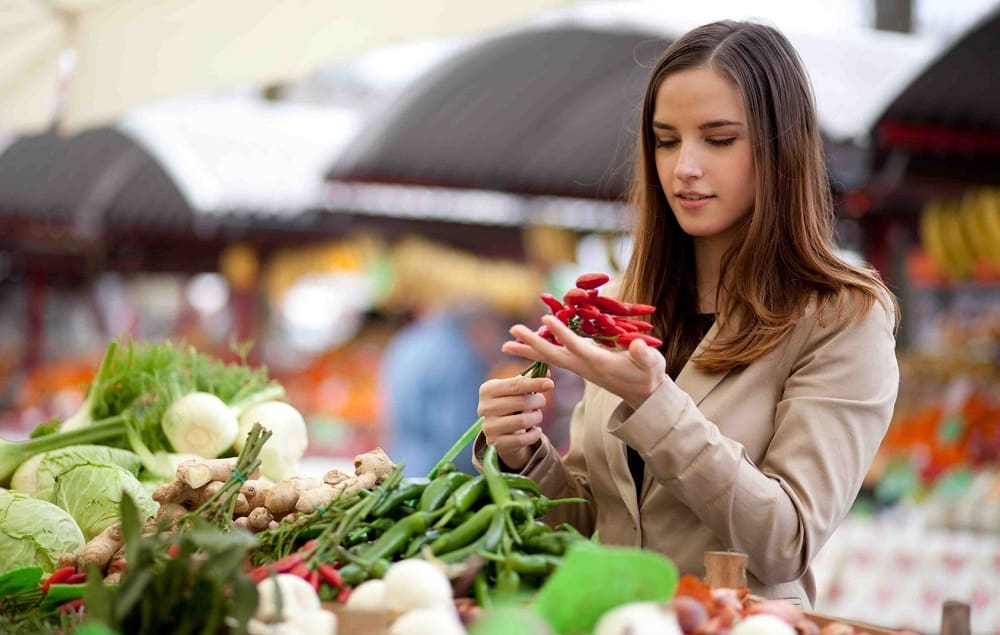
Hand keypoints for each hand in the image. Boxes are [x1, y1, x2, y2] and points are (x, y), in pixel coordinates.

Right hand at [478, 374, 553, 470]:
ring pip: (523, 421)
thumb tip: (547, 370)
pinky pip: (522, 439)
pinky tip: (536, 430)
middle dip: (537, 401)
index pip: (515, 385)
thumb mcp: (516, 390)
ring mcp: (489, 427)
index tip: (550, 383)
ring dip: (537, 417)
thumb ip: (529, 379)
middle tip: (542, 401)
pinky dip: (534, 434)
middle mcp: (484, 408)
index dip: (534, 383)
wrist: (500, 431)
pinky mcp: (496, 443)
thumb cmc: (510, 404)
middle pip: (520, 402)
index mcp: (487, 390)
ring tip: (537, 415)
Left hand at [503, 314, 666, 409]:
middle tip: (512, 331)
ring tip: (507, 341)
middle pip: (554, 355)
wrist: (644, 394)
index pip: (577, 347)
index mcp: (600, 364)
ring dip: (529, 349)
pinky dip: (540, 351)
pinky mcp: (580, 366)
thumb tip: (637, 346)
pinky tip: (527, 345)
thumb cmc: (649, 375)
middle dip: (533, 343)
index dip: (561, 333)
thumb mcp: (652, 364)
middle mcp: (585, 367)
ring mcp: (580, 368)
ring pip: (550, 358)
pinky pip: (556, 357)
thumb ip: (644, 355)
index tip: (545, 319)